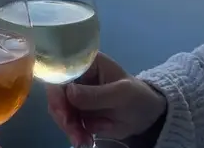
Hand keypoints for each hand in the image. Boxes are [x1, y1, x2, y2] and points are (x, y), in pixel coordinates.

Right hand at [46, 52, 166, 146]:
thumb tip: (69, 92)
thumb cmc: (137, 96)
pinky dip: (74, 133)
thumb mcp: (121, 94)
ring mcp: (76, 95)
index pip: (62, 70)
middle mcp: (77, 76)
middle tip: (73, 130)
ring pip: (60, 110)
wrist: (146, 116)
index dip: (56, 88)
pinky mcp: (78, 111)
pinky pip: (68, 122)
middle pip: (56, 92)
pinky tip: (85, 141)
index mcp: (87, 63)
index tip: (61, 109)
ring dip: (68, 127)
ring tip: (83, 140)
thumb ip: (96, 94)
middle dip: (62, 113)